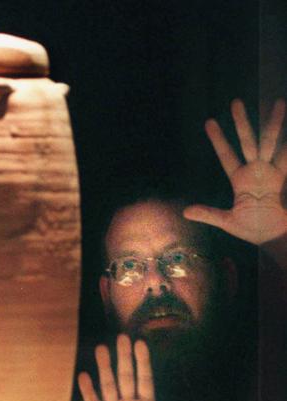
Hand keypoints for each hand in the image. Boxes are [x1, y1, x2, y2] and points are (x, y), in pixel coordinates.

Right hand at [78, 334, 210, 400]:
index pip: (145, 380)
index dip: (142, 362)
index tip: (141, 342)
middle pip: (125, 377)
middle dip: (124, 357)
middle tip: (122, 337)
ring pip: (108, 386)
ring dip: (104, 368)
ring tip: (101, 348)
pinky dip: (88, 391)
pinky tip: (84, 375)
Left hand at [184, 99, 286, 244]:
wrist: (274, 238)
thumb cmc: (251, 229)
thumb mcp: (227, 222)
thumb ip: (209, 214)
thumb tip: (184, 212)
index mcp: (239, 179)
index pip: (226, 154)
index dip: (218, 139)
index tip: (209, 121)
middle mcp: (255, 171)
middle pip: (248, 141)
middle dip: (242, 123)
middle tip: (235, 101)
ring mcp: (271, 172)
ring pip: (272, 143)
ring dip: (274, 124)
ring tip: (278, 102)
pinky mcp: (283, 179)